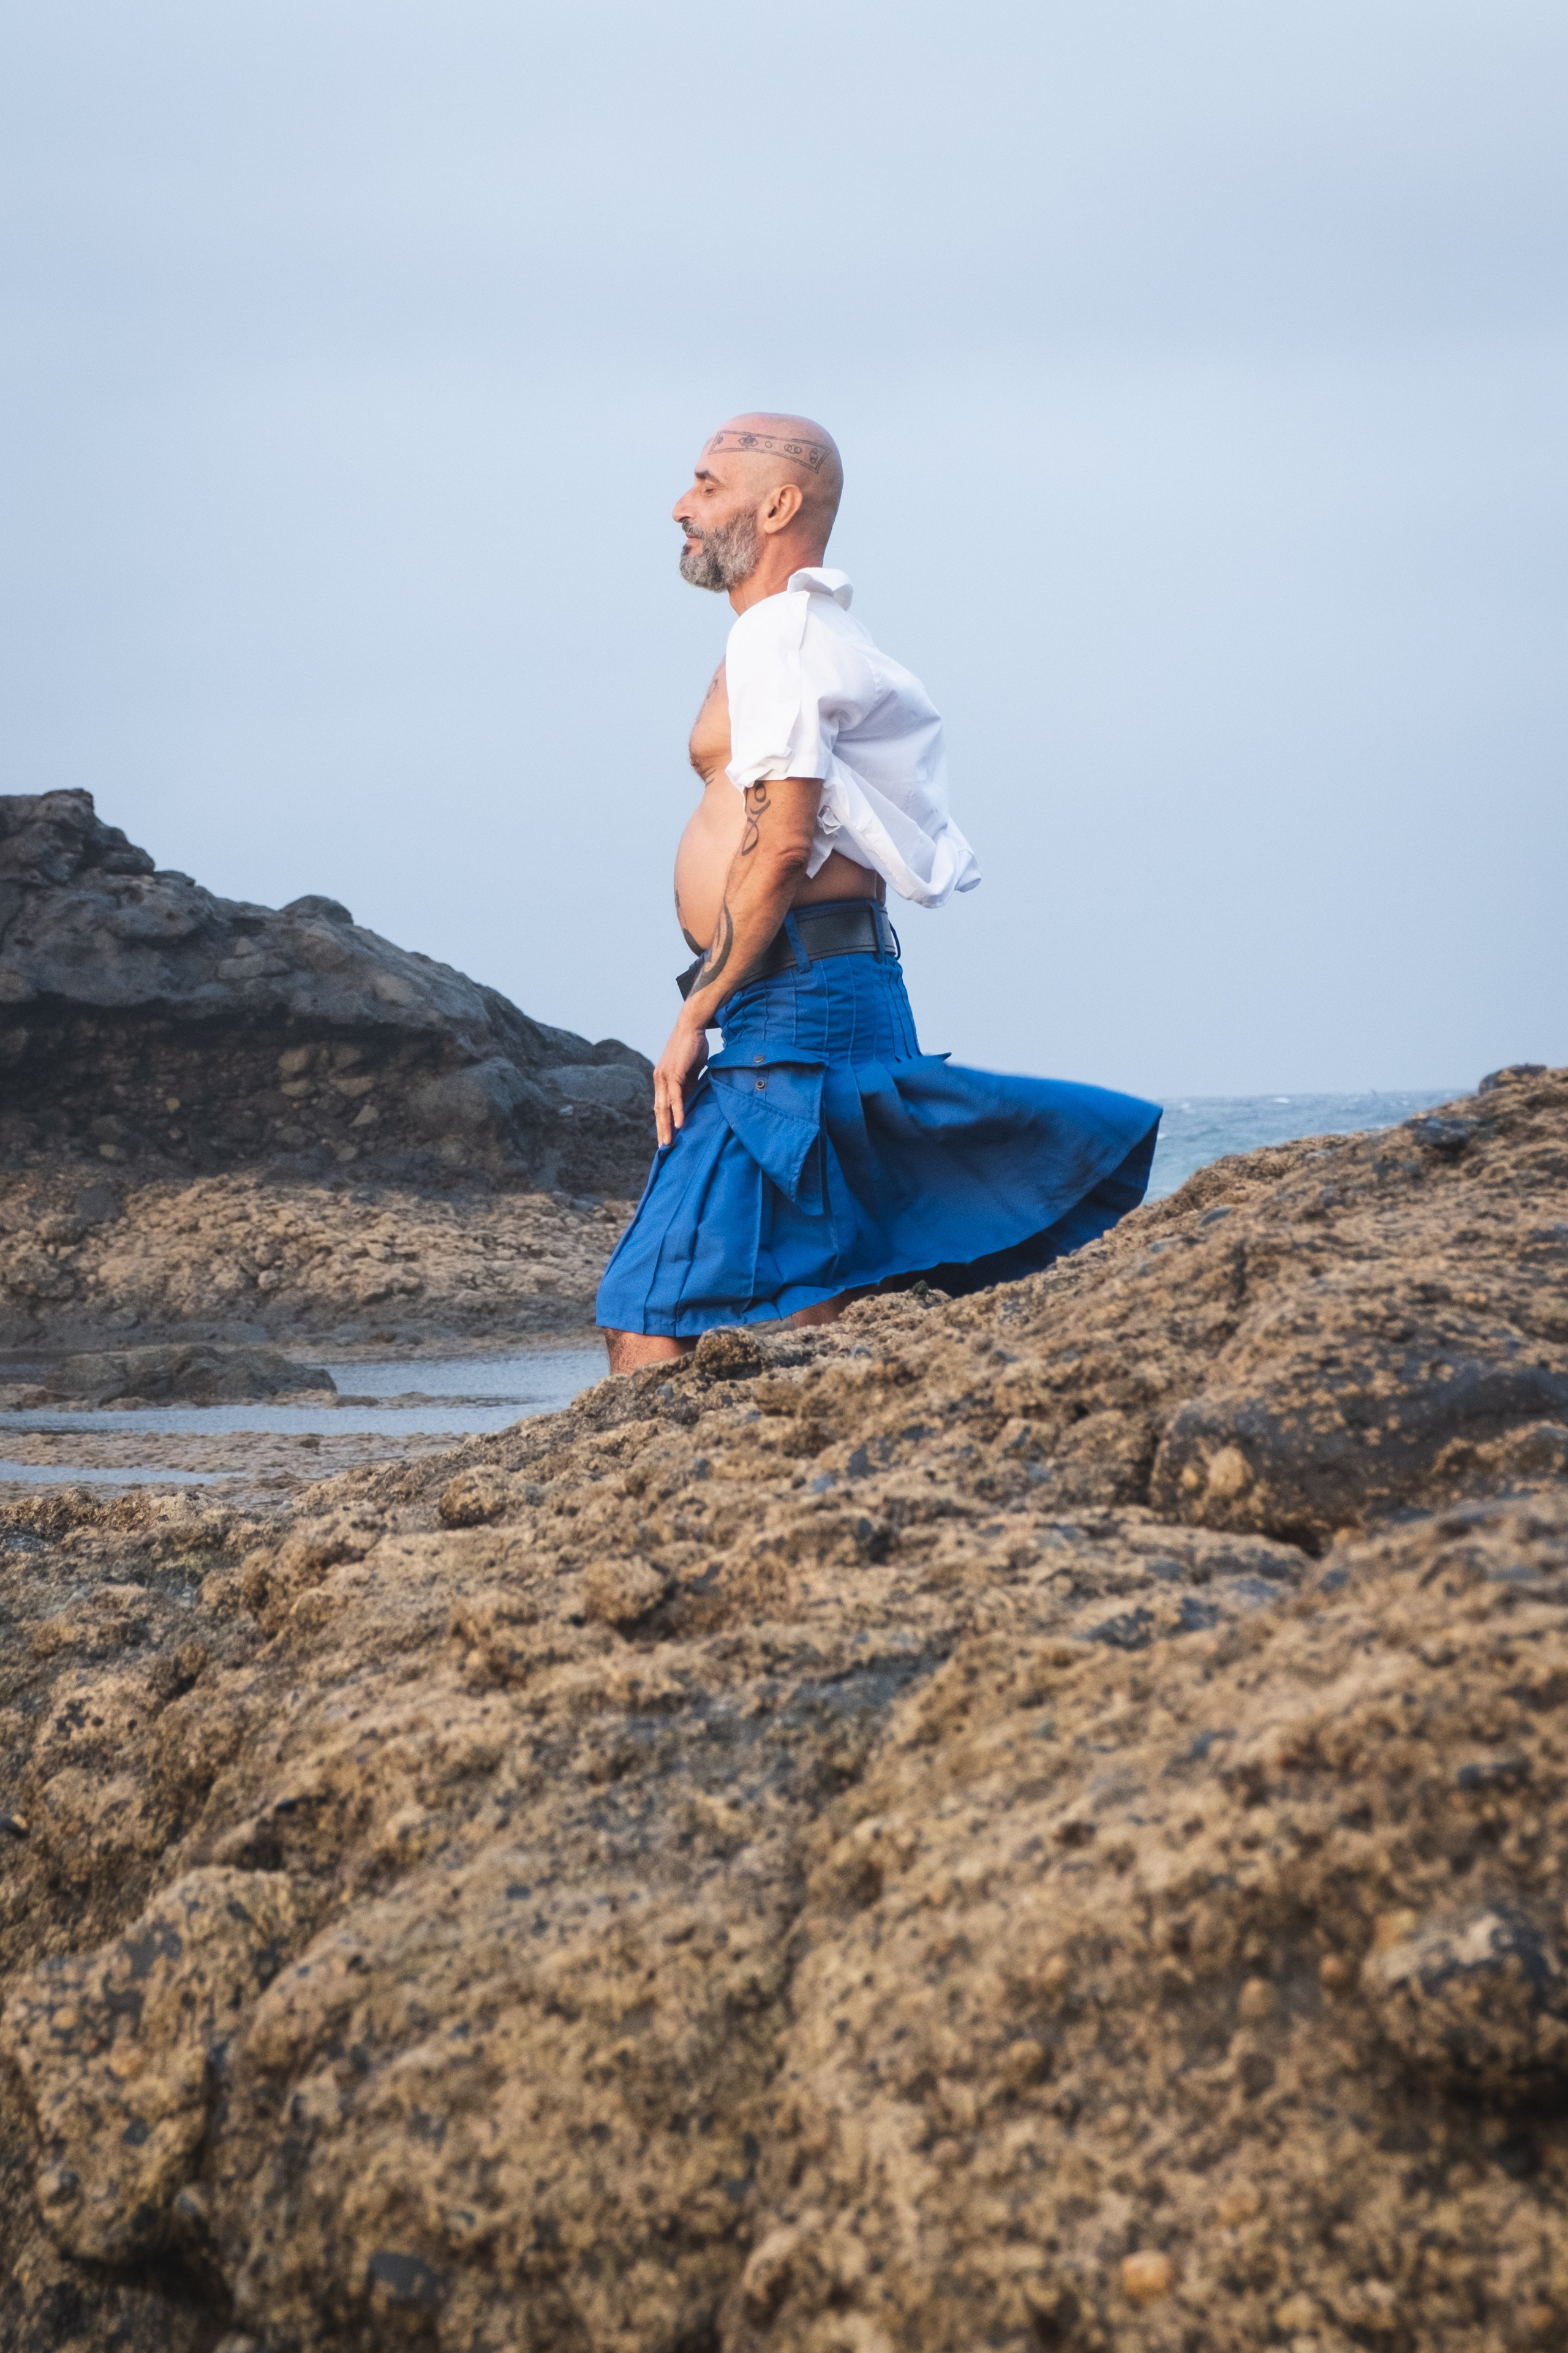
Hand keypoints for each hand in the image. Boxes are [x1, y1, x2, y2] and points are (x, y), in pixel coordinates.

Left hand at [653, 1013, 708, 1146]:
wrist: (691, 1025)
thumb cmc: (692, 1046)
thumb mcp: (691, 1071)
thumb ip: (689, 1086)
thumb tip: (690, 1101)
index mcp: (663, 1079)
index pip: (661, 1105)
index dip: (663, 1122)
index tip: (666, 1136)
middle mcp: (659, 1079)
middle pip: (658, 1110)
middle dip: (661, 1129)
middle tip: (664, 1147)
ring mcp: (664, 1076)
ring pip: (664, 1106)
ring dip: (666, 1125)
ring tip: (669, 1141)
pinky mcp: (673, 1073)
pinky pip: (675, 1097)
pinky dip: (677, 1111)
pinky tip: (679, 1124)